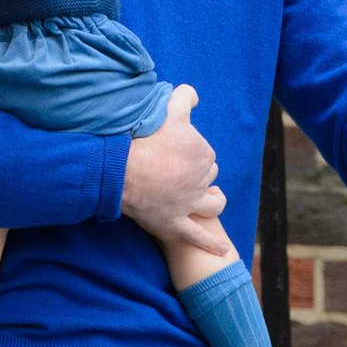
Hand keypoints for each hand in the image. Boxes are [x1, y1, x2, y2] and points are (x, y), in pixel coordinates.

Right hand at [121, 84, 228, 254]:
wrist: (125, 169)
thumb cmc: (146, 138)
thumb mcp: (169, 112)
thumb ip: (184, 99)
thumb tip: (193, 95)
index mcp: (203, 155)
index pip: (205, 155)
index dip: (192, 153)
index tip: (177, 151)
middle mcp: (201, 181)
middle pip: (207, 178)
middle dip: (200, 175)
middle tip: (182, 172)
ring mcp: (189, 204)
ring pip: (211, 204)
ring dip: (213, 202)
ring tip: (211, 200)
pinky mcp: (175, 223)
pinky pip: (197, 236)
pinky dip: (211, 244)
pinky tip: (221, 250)